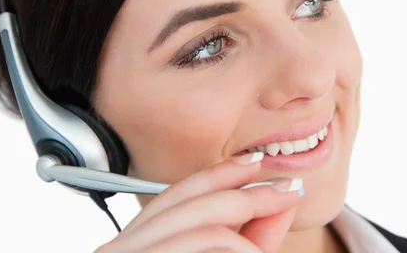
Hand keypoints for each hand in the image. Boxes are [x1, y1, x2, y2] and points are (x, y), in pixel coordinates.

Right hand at [94, 152, 302, 252]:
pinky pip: (203, 241)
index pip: (175, 195)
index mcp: (137, 244)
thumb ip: (251, 242)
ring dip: (245, 210)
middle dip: (242, 188)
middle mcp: (120, 248)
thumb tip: (282, 203)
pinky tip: (253, 250)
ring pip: (196, 219)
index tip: (254, 161)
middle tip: (286, 187)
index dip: (218, 173)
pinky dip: (236, 244)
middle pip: (184, 199)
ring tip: (282, 204)